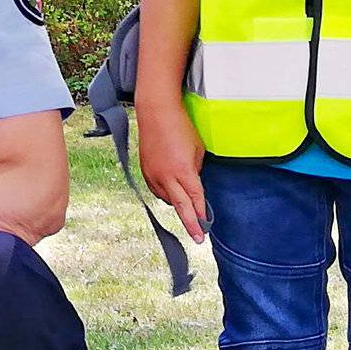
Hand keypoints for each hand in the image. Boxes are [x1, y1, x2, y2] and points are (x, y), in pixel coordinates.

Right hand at [137, 99, 207, 242]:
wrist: (156, 112)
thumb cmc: (181, 127)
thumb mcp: (198, 150)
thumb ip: (196, 171)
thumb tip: (194, 183)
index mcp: (184, 172)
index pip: (195, 200)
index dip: (200, 216)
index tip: (205, 229)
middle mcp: (167, 177)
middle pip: (181, 207)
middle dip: (190, 223)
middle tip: (198, 238)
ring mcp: (154, 175)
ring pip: (167, 199)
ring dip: (178, 205)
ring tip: (187, 209)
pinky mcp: (145, 170)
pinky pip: (157, 190)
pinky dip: (166, 194)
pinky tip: (171, 193)